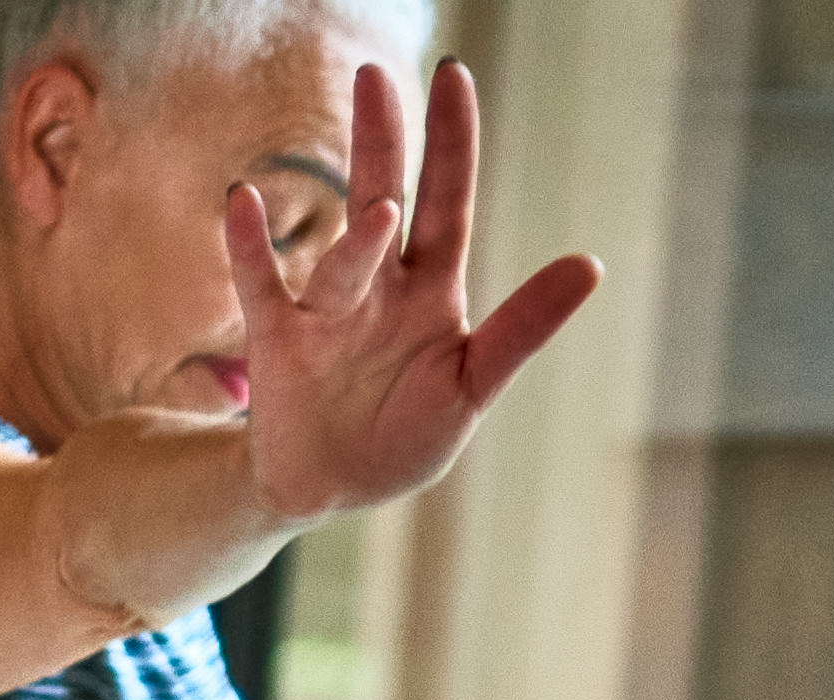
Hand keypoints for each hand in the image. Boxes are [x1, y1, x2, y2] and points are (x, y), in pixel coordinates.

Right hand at [225, 59, 603, 524]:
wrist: (331, 490)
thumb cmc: (406, 435)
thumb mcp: (474, 386)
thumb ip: (524, 327)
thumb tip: (590, 263)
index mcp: (432, 289)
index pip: (446, 201)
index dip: (452, 143)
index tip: (452, 77)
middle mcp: (378, 287)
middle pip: (382, 201)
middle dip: (383, 141)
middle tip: (375, 76)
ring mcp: (326, 313)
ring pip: (343, 260)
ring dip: (360, 240)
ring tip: (383, 212)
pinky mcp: (278, 346)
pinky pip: (263, 288)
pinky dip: (252, 248)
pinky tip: (244, 202)